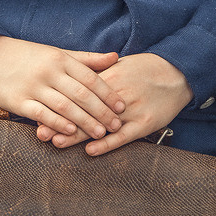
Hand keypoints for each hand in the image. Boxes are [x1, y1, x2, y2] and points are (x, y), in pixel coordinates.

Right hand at [0, 36, 124, 140]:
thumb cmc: (28, 56)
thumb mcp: (57, 53)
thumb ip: (86, 59)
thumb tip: (115, 57)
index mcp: (60, 58)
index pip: (89, 77)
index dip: (107, 93)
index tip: (121, 107)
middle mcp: (49, 72)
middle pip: (80, 93)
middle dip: (101, 111)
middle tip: (116, 125)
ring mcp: (33, 86)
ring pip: (64, 105)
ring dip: (84, 121)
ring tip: (100, 133)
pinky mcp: (18, 100)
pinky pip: (41, 113)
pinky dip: (57, 123)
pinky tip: (70, 132)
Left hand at [37, 53, 191, 156]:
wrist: (176, 73)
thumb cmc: (145, 69)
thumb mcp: (120, 66)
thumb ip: (97, 72)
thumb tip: (73, 78)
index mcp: (109, 76)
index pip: (78, 91)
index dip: (59, 102)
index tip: (39, 109)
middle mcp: (116, 94)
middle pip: (84, 109)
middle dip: (61, 121)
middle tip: (40, 131)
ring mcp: (130, 110)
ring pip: (99, 124)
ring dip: (77, 135)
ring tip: (56, 143)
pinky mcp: (144, 123)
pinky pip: (122, 137)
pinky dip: (106, 144)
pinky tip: (91, 150)